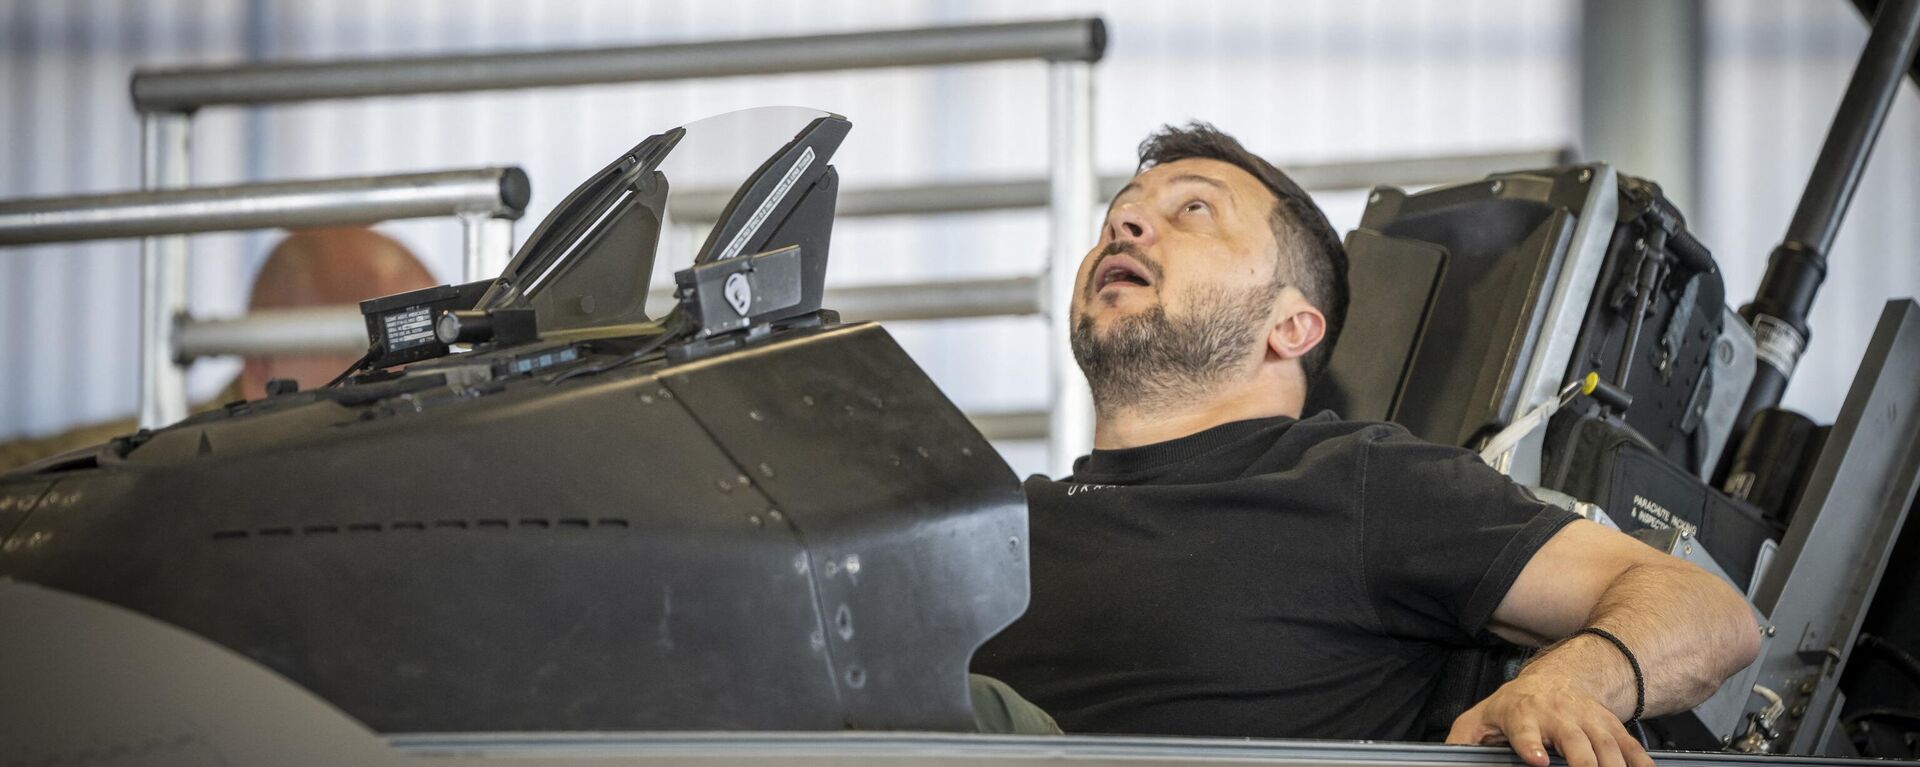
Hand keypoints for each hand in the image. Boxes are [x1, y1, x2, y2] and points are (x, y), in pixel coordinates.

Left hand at [1446, 674, 1653, 766]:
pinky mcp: (1610, 727)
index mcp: (1522, 715)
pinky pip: (1631, 748)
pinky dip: (1641, 763)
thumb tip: (1444, 758)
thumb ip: (1462, 741)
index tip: (1537, 760)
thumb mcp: (1481, 718)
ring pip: (1607, 747)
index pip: (1525, 731)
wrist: (1557, 678)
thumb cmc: (1515, 704)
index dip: (1530, 745)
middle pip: (1576, 744)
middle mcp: (1558, 716)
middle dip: (1584, 765)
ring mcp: (1588, 721)